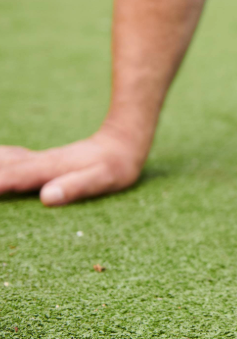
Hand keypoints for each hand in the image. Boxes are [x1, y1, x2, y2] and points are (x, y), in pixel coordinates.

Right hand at [0, 125, 146, 205]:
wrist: (123, 141)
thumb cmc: (115, 166)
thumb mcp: (102, 179)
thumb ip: (75, 187)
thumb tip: (47, 197)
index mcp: (46, 170)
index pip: (9, 178)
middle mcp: (35, 164)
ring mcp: (35, 161)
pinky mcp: (38, 162)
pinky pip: (6, 159)